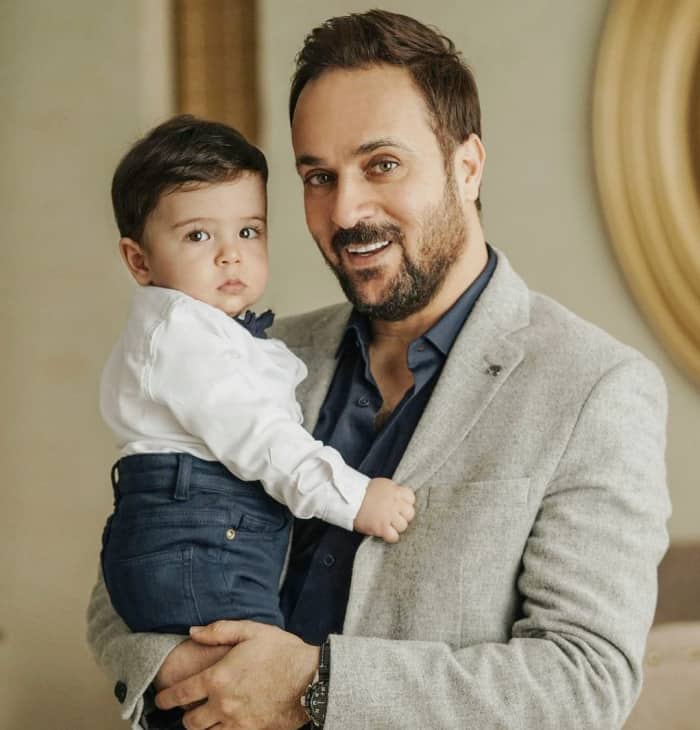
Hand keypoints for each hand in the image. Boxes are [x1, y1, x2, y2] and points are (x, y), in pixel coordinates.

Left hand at [155, 620, 319, 729]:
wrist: (312, 678)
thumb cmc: (282, 651)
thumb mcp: (251, 630)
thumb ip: (219, 630)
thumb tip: (193, 632)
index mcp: (218, 678)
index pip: (181, 694)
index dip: (166, 698)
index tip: (161, 699)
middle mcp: (223, 704)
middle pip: (190, 722)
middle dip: (184, 716)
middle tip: (186, 709)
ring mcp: (238, 723)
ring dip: (203, 727)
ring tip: (205, 717)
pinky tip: (226, 723)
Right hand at [353, 477, 415, 542]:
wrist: (348, 499)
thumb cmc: (362, 492)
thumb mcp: (381, 485)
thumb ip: (393, 491)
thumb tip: (400, 498)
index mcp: (394, 490)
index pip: (411, 498)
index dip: (406, 503)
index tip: (399, 506)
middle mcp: (394, 503)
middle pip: (410, 513)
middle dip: (403, 516)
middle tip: (394, 517)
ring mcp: (388, 516)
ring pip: (403, 526)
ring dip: (396, 527)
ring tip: (388, 525)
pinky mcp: (381, 527)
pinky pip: (394, 537)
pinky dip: (390, 537)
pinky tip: (385, 533)